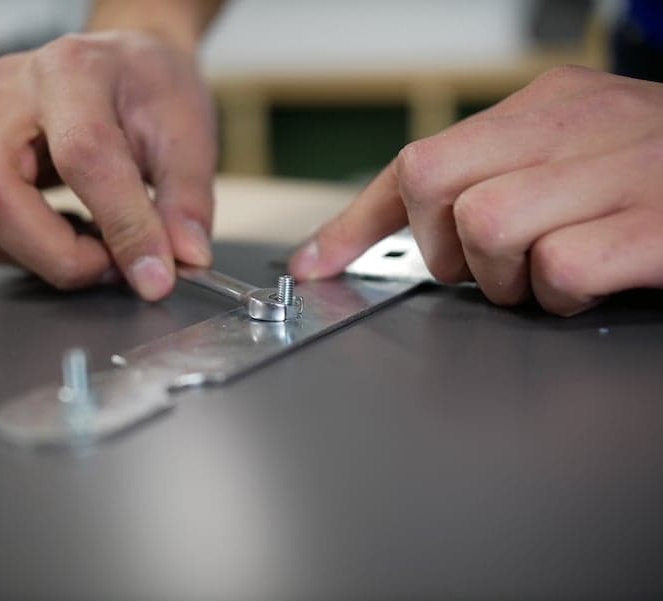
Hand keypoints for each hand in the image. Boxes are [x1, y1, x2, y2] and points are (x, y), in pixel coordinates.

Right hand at [0, 30, 215, 299]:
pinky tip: (75, 235)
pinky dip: (30, 253)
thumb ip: (188, 202)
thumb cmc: (155, 92)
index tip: (157, 276)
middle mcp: (9, 93)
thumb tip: (186, 261)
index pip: (84, 156)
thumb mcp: (189, 136)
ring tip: (104, 251)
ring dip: (45, 259)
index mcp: (73, 69)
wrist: (125, 67)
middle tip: (118, 268)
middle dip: (60, 254)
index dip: (122, 226)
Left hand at [289, 66, 662, 315]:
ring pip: (489, 228)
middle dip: (445, 250)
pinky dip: (561, 295)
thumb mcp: (568, 160)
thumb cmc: (657, 176)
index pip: (417, 161)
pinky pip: (561, 268)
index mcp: (545, 108)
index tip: (316, 263)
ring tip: (551, 275)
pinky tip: (590, 287)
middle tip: (491, 267)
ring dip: (507, 276)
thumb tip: (394, 235)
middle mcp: (576, 127)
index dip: (355, 220)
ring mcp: (622, 171)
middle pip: (436, 188)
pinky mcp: (660, 225)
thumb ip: (491, 182)